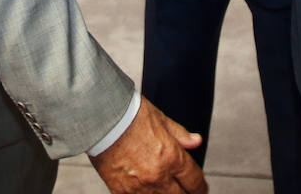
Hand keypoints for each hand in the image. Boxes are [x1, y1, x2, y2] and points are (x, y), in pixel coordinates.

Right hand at [90, 96, 205, 193]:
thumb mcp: (161, 119)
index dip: (201, 187)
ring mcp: (139, 187)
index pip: (195, 182)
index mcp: (172, 157)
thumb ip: (180, 135)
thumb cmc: (128, 114)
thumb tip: (196, 141)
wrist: (99, 119)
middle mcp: (158, 176)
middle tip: (187, 191)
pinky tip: (148, 191)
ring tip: (167, 190)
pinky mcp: (121, 191)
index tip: (201, 188)